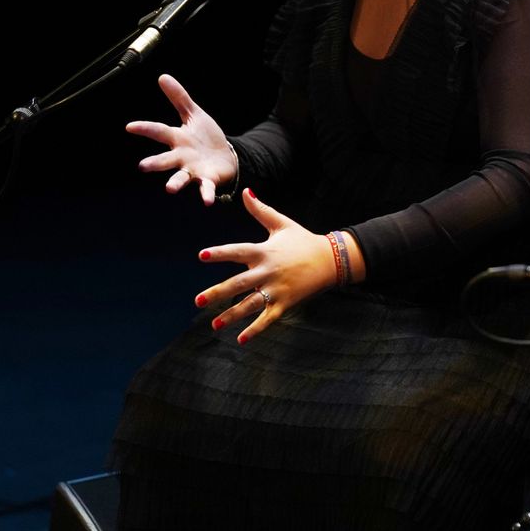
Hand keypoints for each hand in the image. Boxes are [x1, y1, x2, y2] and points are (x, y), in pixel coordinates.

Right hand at [127, 74, 237, 205]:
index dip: (145, 129)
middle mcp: (182, 157)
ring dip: (175, 182)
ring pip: (181, 177)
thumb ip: (178, 97)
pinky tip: (207, 202)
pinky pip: (206, 188)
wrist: (226, 158)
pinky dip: (206, 195)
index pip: (159, 131)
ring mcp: (193, 170)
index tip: (130, 127)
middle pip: (166, 159)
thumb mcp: (193, 114)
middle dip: (155, 163)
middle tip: (142, 166)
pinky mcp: (208, 180)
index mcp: (178, 139)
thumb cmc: (206, 137)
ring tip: (169, 189)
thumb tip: (163, 76)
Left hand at [194, 188, 337, 343]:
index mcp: (264, 251)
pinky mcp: (285, 303)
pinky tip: (241, 340)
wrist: (331, 259)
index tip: (202, 256)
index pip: (238, 251)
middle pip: (239, 283)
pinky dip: (255, 330)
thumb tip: (245, 191)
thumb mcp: (282, 224)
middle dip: (218, 293)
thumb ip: (260, 210)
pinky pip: (268, 318)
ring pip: (251, 304)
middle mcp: (268, 271)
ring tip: (215, 325)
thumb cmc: (303, 240)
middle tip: (198, 301)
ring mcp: (277, 289)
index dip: (220, 253)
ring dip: (232, 315)